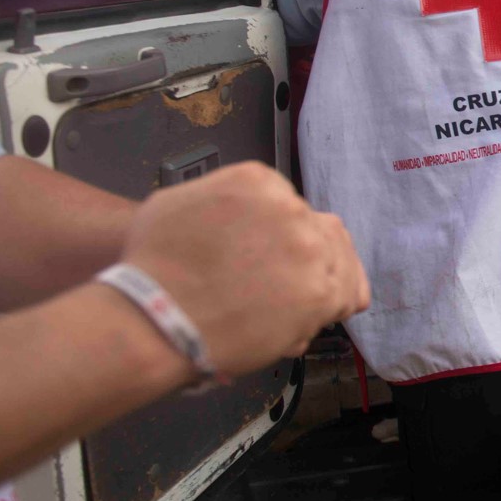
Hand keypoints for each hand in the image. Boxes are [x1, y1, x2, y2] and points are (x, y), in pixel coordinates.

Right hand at [120, 162, 370, 377]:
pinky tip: (316, 314)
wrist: (153, 319)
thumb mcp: (178, 201)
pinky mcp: (319, 293)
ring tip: (295, 301)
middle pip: (323, 230)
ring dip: (324, 279)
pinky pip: (348, 295)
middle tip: (286, 280)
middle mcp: (291, 209)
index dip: (286, 235)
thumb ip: (223, 195)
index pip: (294, 204)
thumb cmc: (153, 268)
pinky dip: (335, 306)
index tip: (275, 254)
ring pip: (340, 261)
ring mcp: (309, 251)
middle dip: (307, 256)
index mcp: (259, 181)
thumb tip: (249, 213)